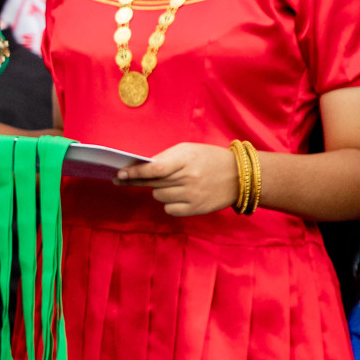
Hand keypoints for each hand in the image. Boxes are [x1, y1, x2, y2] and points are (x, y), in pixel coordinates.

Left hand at [115, 142, 238, 215]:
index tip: (119, 174)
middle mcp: (188, 179)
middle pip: (153, 184)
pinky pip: (169, 209)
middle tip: (125, 178)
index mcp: (185, 160)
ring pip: (159, 196)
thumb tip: (140, 168)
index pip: (154, 168)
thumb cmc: (209, 159)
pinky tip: (179, 195)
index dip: (134, 173)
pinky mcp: (196, 209)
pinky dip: (169, 203)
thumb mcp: (188, 150)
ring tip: (172, 183)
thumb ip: (165, 158)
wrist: (240, 176)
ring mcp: (192, 195)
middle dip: (139, 180)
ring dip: (159, 190)